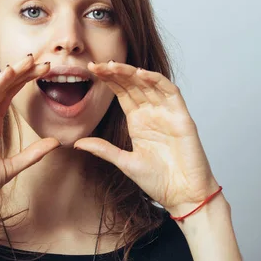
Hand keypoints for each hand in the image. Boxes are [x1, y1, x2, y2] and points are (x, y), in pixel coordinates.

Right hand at [0, 54, 59, 222]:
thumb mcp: (11, 168)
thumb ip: (32, 154)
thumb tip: (55, 142)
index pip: (10, 95)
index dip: (26, 80)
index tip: (46, 70)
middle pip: (4, 88)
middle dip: (23, 72)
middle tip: (44, 61)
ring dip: (11, 73)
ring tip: (29, 60)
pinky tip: (7, 75)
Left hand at [73, 61, 220, 215]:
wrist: (183, 196)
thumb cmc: (159, 181)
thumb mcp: (124, 163)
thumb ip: (103, 150)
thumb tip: (77, 143)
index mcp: (138, 121)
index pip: (122, 92)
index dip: (108, 79)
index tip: (91, 69)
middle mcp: (152, 113)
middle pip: (133, 84)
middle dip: (115, 72)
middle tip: (97, 64)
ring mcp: (167, 113)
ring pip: (149, 84)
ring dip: (132, 72)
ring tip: (113, 65)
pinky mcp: (182, 117)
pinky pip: (170, 92)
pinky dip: (157, 81)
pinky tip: (141, 74)